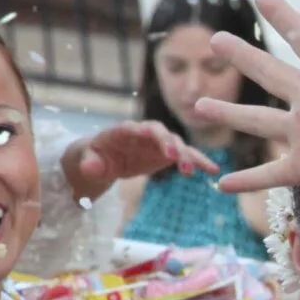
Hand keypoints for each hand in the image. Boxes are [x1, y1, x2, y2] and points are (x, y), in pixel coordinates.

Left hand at [62, 120, 218, 198]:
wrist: (105, 160)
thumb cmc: (93, 158)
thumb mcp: (87, 161)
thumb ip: (89, 163)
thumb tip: (92, 166)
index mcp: (122, 130)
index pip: (133, 127)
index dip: (141, 129)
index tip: (148, 134)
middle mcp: (145, 132)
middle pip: (159, 133)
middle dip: (166, 142)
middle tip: (173, 157)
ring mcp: (159, 142)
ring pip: (176, 144)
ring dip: (184, 156)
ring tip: (190, 172)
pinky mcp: (168, 153)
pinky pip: (186, 156)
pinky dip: (199, 161)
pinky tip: (213, 170)